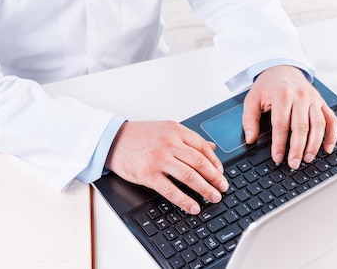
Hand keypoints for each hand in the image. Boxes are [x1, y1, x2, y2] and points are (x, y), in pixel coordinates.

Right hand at [105, 120, 228, 213]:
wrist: (113, 140)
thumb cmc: (139, 136)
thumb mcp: (165, 129)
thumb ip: (187, 138)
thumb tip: (211, 147)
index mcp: (175, 130)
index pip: (202, 146)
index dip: (215, 162)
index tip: (221, 173)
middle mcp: (169, 142)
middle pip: (200, 162)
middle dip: (215, 177)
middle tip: (223, 188)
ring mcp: (159, 158)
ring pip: (189, 176)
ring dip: (205, 189)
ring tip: (213, 198)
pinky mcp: (148, 174)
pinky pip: (171, 190)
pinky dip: (185, 200)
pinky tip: (193, 206)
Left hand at [242, 66, 336, 168]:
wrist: (282, 68)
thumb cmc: (268, 85)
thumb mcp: (252, 98)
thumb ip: (249, 119)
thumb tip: (250, 138)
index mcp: (282, 94)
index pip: (281, 124)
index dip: (279, 144)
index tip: (277, 158)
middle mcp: (300, 96)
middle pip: (301, 127)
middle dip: (297, 148)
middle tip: (293, 164)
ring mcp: (313, 99)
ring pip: (318, 125)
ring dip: (314, 145)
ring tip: (307, 159)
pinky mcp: (321, 102)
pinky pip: (331, 119)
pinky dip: (332, 135)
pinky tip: (327, 148)